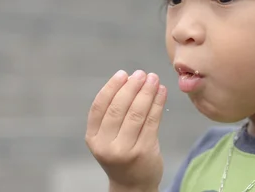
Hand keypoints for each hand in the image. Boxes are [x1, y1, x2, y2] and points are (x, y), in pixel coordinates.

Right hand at [86, 70, 166, 191]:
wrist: (133, 185)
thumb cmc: (121, 153)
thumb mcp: (108, 137)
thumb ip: (113, 114)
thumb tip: (129, 79)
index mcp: (93, 138)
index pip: (99, 107)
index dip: (111, 87)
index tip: (123, 74)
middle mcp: (106, 146)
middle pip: (119, 108)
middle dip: (132, 87)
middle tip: (142, 73)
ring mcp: (125, 150)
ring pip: (137, 113)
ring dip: (147, 92)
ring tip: (154, 79)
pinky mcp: (144, 152)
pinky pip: (152, 121)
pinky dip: (158, 103)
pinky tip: (162, 92)